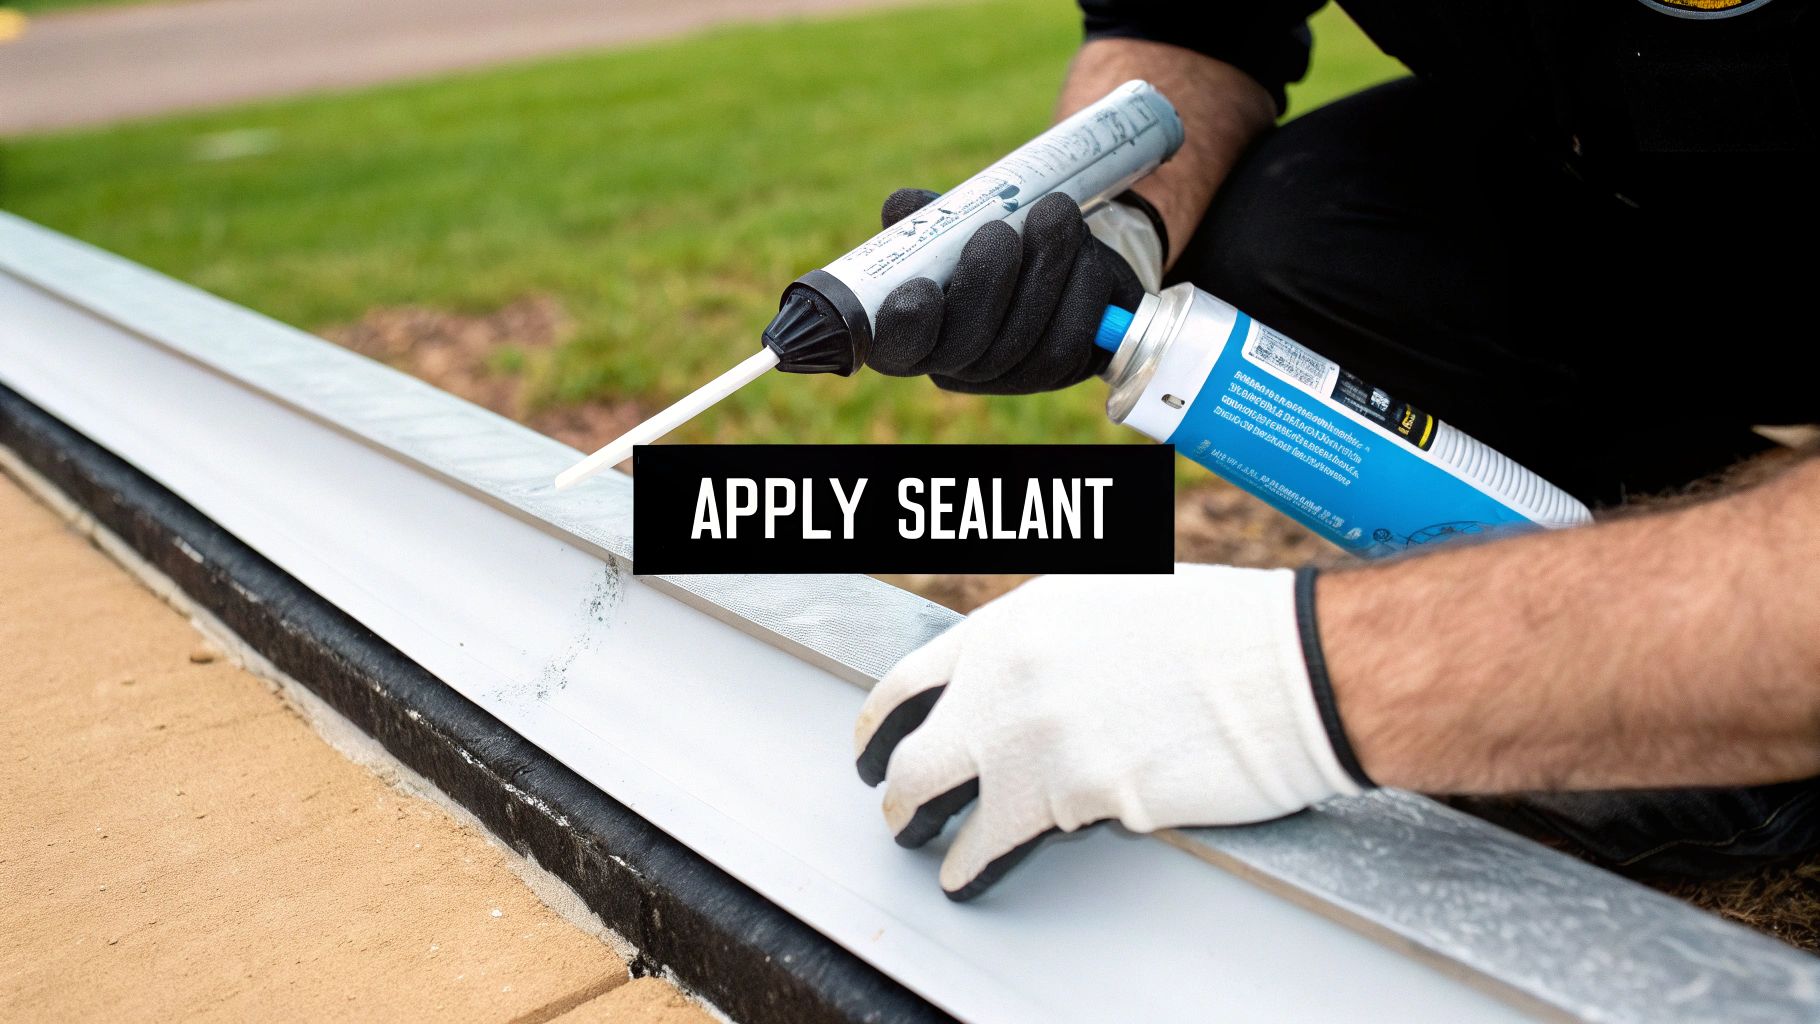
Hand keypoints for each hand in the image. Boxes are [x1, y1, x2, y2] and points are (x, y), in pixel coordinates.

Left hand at [853, 566, 1369, 899]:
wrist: (1290, 665)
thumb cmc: (1216, 625)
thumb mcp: (1102, 598)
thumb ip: (1036, 641)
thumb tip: (997, 684)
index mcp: (1012, 626)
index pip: (909, 683)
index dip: (878, 724)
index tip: (868, 748)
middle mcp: (1010, 685)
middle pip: (916, 759)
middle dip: (897, 796)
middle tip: (895, 813)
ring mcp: (1042, 748)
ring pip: (961, 814)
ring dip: (942, 845)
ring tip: (942, 861)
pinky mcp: (1087, 802)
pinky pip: (1024, 840)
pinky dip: (994, 863)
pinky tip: (985, 872)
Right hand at [866, 188, 1152, 393]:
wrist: (1064, 260)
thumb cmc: (992, 241)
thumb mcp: (956, 223)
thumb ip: (928, 218)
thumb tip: (901, 206)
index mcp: (911, 330)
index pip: (895, 347)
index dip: (904, 329)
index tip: (920, 290)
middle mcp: (952, 365)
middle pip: (964, 346)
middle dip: (985, 283)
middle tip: (1000, 231)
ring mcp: (1005, 375)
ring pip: (1023, 341)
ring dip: (1044, 268)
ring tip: (1056, 214)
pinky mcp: (1057, 372)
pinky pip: (1069, 339)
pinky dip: (1080, 288)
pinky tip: (1083, 252)